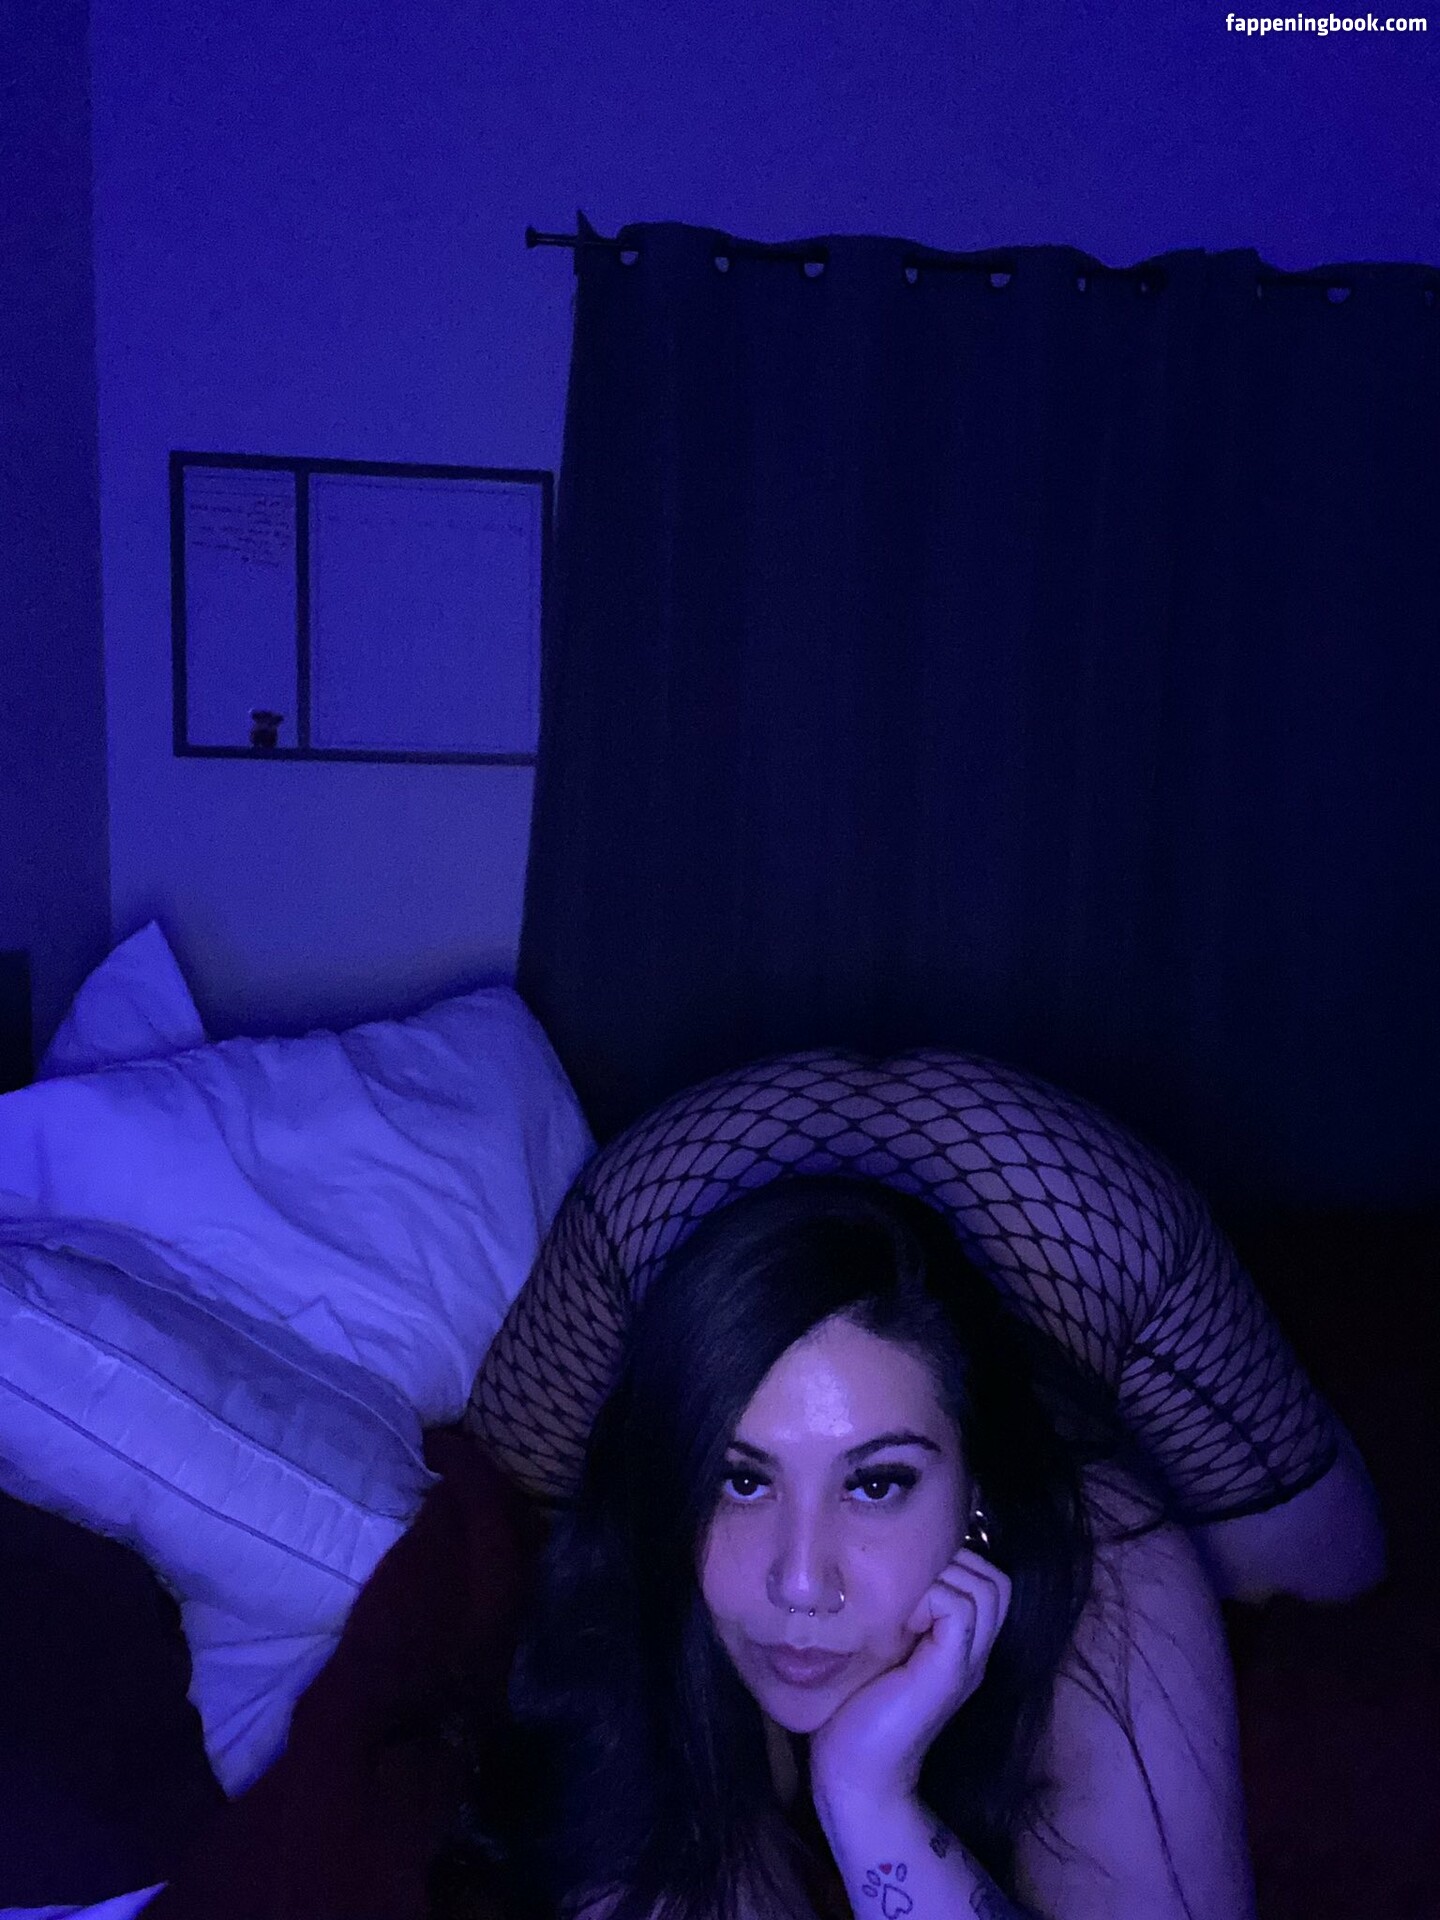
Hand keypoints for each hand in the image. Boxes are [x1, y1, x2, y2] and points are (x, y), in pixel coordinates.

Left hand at [808, 1548, 1011, 1806]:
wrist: (856, 1776)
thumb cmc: (856, 1712)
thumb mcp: (882, 1651)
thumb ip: (898, 1618)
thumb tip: (882, 1569)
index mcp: (961, 1647)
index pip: (988, 1580)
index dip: (955, 1565)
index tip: (911, 1582)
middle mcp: (974, 1654)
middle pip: (996, 1579)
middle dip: (955, 1565)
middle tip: (914, 1588)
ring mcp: (966, 1664)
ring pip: (987, 1588)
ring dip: (945, 1579)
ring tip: (908, 1605)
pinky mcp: (949, 1673)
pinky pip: (961, 1610)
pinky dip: (933, 1599)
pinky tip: (903, 1622)